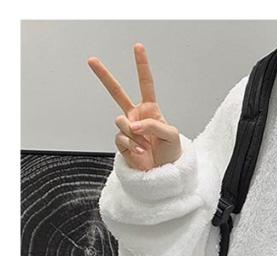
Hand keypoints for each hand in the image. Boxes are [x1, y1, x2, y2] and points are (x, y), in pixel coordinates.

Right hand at [87, 43, 181, 170]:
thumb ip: (153, 125)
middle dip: (104, 76)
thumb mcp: (171, 135)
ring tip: (145, 145)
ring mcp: (128, 129)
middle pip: (117, 92)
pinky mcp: (122, 143)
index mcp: (151, 110)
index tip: (138, 47)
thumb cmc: (172, 153)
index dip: (142, 65)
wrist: (164, 173)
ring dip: (134, 134)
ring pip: (121, 121)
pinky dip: (132, 146)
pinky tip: (141, 152)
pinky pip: (121, 138)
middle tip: (91, 60)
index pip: (145, 84)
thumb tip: (133, 125)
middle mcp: (136, 116)